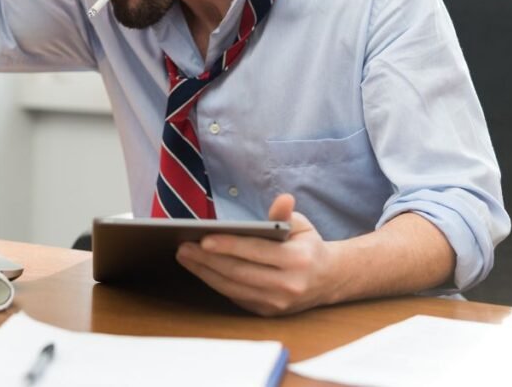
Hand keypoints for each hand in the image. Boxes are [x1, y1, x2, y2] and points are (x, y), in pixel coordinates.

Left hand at [175, 194, 337, 315]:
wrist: (328, 280)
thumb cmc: (307, 246)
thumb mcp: (301, 225)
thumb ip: (284, 215)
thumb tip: (283, 199)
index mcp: (297, 260)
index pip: (256, 251)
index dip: (228, 245)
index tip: (203, 238)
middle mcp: (288, 285)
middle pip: (239, 272)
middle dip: (207, 259)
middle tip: (183, 246)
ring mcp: (277, 303)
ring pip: (233, 287)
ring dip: (204, 272)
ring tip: (184, 256)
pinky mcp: (267, 312)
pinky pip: (235, 296)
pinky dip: (214, 282)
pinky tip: (199, 268)